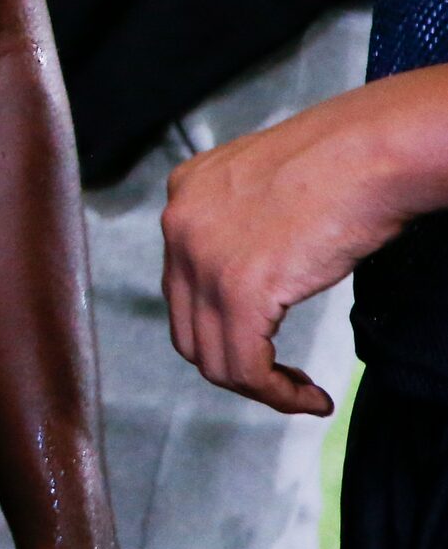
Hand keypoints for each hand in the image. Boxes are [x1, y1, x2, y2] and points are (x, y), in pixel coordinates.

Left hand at [163, 91, 407, 414]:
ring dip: (257, 387)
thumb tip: (257, 273)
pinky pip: (244, 366)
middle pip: (187, 325)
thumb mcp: (269, 187)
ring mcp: (201, 258)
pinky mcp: (237, 289)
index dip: (222, 326)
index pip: (183, 285)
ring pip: (210, 356)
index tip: (262, 345)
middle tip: (278, 381)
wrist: (370, 151)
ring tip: (298, 393)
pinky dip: (276, 394)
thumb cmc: (343, 162)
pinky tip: (310, 397)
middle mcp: (179, 225)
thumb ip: (246, 227)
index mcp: (186, 197)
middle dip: (233, 363)